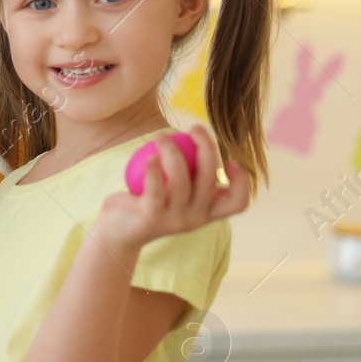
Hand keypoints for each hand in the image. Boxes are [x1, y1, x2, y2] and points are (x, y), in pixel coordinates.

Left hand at [96, 125, 249, 252]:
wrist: (119, 234)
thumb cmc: (148, 204)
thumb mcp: (174, 193)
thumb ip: (189, 175)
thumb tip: (198, 139)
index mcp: (206, 212)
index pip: (238, 202)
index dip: (242, 181)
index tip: (229, 161)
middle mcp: (195, 218)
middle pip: (210, 179)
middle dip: (207, 147)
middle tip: (195, 127)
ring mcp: (174, 219)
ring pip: (182, 179)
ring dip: (172, 151)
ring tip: (161, 136)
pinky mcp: (151, 217)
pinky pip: (156, 188)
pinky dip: (154, 169)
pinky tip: (150, 155)